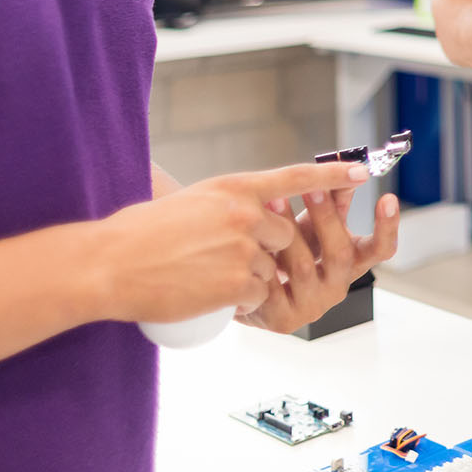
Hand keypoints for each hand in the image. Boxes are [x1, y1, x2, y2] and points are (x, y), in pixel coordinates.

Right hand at [94, 161, 368, 324]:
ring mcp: (243, 248)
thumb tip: (259, 211)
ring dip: (247, 279)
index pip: (293, 177)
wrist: (109, 263)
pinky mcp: (236, 282)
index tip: (362, 170)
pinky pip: (257, 296)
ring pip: (270, 270)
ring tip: (203, 274)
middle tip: (221, 258)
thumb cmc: (139, 233)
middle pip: (283, 236)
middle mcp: (244, 213)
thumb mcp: (191, 200)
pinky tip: (210, 294)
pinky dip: (240, 301)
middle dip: (264, 253)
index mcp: (234, 187)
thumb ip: (230, 204)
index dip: (331, 175)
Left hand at [239, 185, 401, 332]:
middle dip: (326, 217)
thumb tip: (346, 169)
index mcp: (351, 264)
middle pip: (341, 253)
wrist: (252, 289)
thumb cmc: (288, 253)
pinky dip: (263, 258)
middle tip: (313, 188)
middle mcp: (337, 287)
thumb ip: (332, 200)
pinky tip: (251, 239)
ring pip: (303, 267)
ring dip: (287, 230)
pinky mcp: (284, 319)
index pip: (381, 249)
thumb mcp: (312, 223)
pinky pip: (273, 284)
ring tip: (272, 201)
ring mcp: (313, 306)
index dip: (387, 226)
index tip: (387, 198)